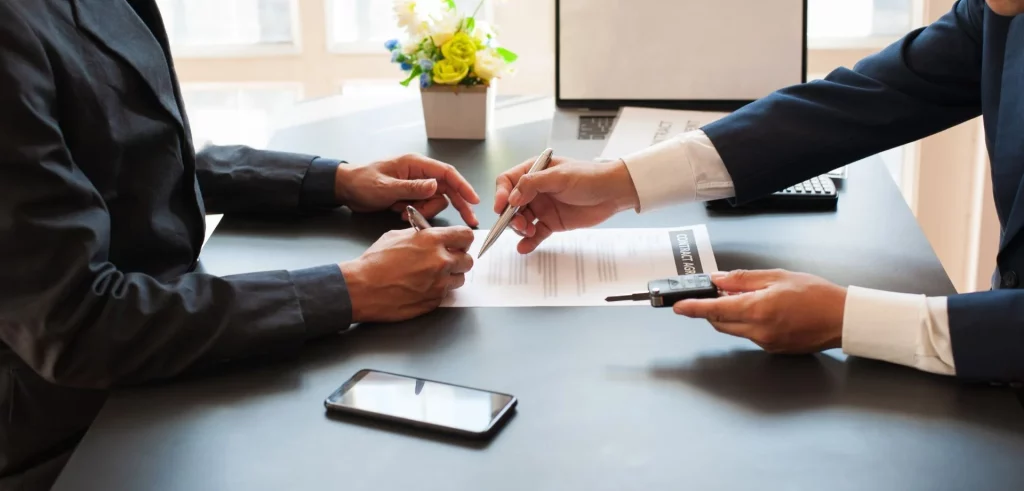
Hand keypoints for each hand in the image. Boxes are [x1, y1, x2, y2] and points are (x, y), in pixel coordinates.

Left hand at [335, 154, 480, 226]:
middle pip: (447, 189)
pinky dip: (416, 213)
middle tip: (470, 221)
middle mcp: (419, 173)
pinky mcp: (411, 196)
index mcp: (416, 164)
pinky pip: (423, 207)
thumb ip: (412, 187)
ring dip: (425, 211)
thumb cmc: (362, 182)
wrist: (346, 189)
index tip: (474, 200)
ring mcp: (416, 185)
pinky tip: (401, 213)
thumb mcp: (386, 187)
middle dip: (458, 204)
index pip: (447, 173)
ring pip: (435, 201)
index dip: (463, 186)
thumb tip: (435, 186)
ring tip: (405, 213)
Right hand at [339, 227, 473, 322]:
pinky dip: (438, 291)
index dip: (463, 240)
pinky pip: (445, 294)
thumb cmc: (374, 263)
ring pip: (459, 279)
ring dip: (450, 277)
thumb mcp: (396, 236)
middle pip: (468, 260)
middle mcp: (440, 262)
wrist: (362, 288)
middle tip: (446, 261)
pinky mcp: (434, 301)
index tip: (459, 243)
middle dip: (459, 260)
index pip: (466, 236)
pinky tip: (421, 287)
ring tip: (431, 275)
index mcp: (432, 241)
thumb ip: (420, 235)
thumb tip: (431, 236)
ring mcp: (439, 284)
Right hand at [493, 156, 639, 253]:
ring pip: (521, 221)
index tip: (501, 207)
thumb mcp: (560, 176)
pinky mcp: (552, 222)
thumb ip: (533, 184)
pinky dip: (528, 242)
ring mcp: (542, 207)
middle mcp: (535, 190)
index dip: (501, 194)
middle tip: (520, 224)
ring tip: (529, 232)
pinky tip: (524, 248)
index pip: (507, 181)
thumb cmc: (589, 177)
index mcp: (534, 172)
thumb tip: (511, 198)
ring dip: (520, 229)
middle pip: (511, 205)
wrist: (613, 193)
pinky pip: (535, 234)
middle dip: (510, 216)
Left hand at [673, 270, 846, 353]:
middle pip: (719, 322)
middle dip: (711, 309)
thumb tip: (719, 279)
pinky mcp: (772, 349)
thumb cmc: (817, 295)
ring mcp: (765, 342)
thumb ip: (743, 279)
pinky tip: (761, 311)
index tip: (678, 306)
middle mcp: (758, 330)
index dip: (693, 308)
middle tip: (715, 293)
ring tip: (745, 298)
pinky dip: (745, 322)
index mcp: (757, 309)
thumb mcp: (777, 276)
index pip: (714, 309)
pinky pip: (749, 335)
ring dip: (729, 315)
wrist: (842, 319)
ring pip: (733, 329)